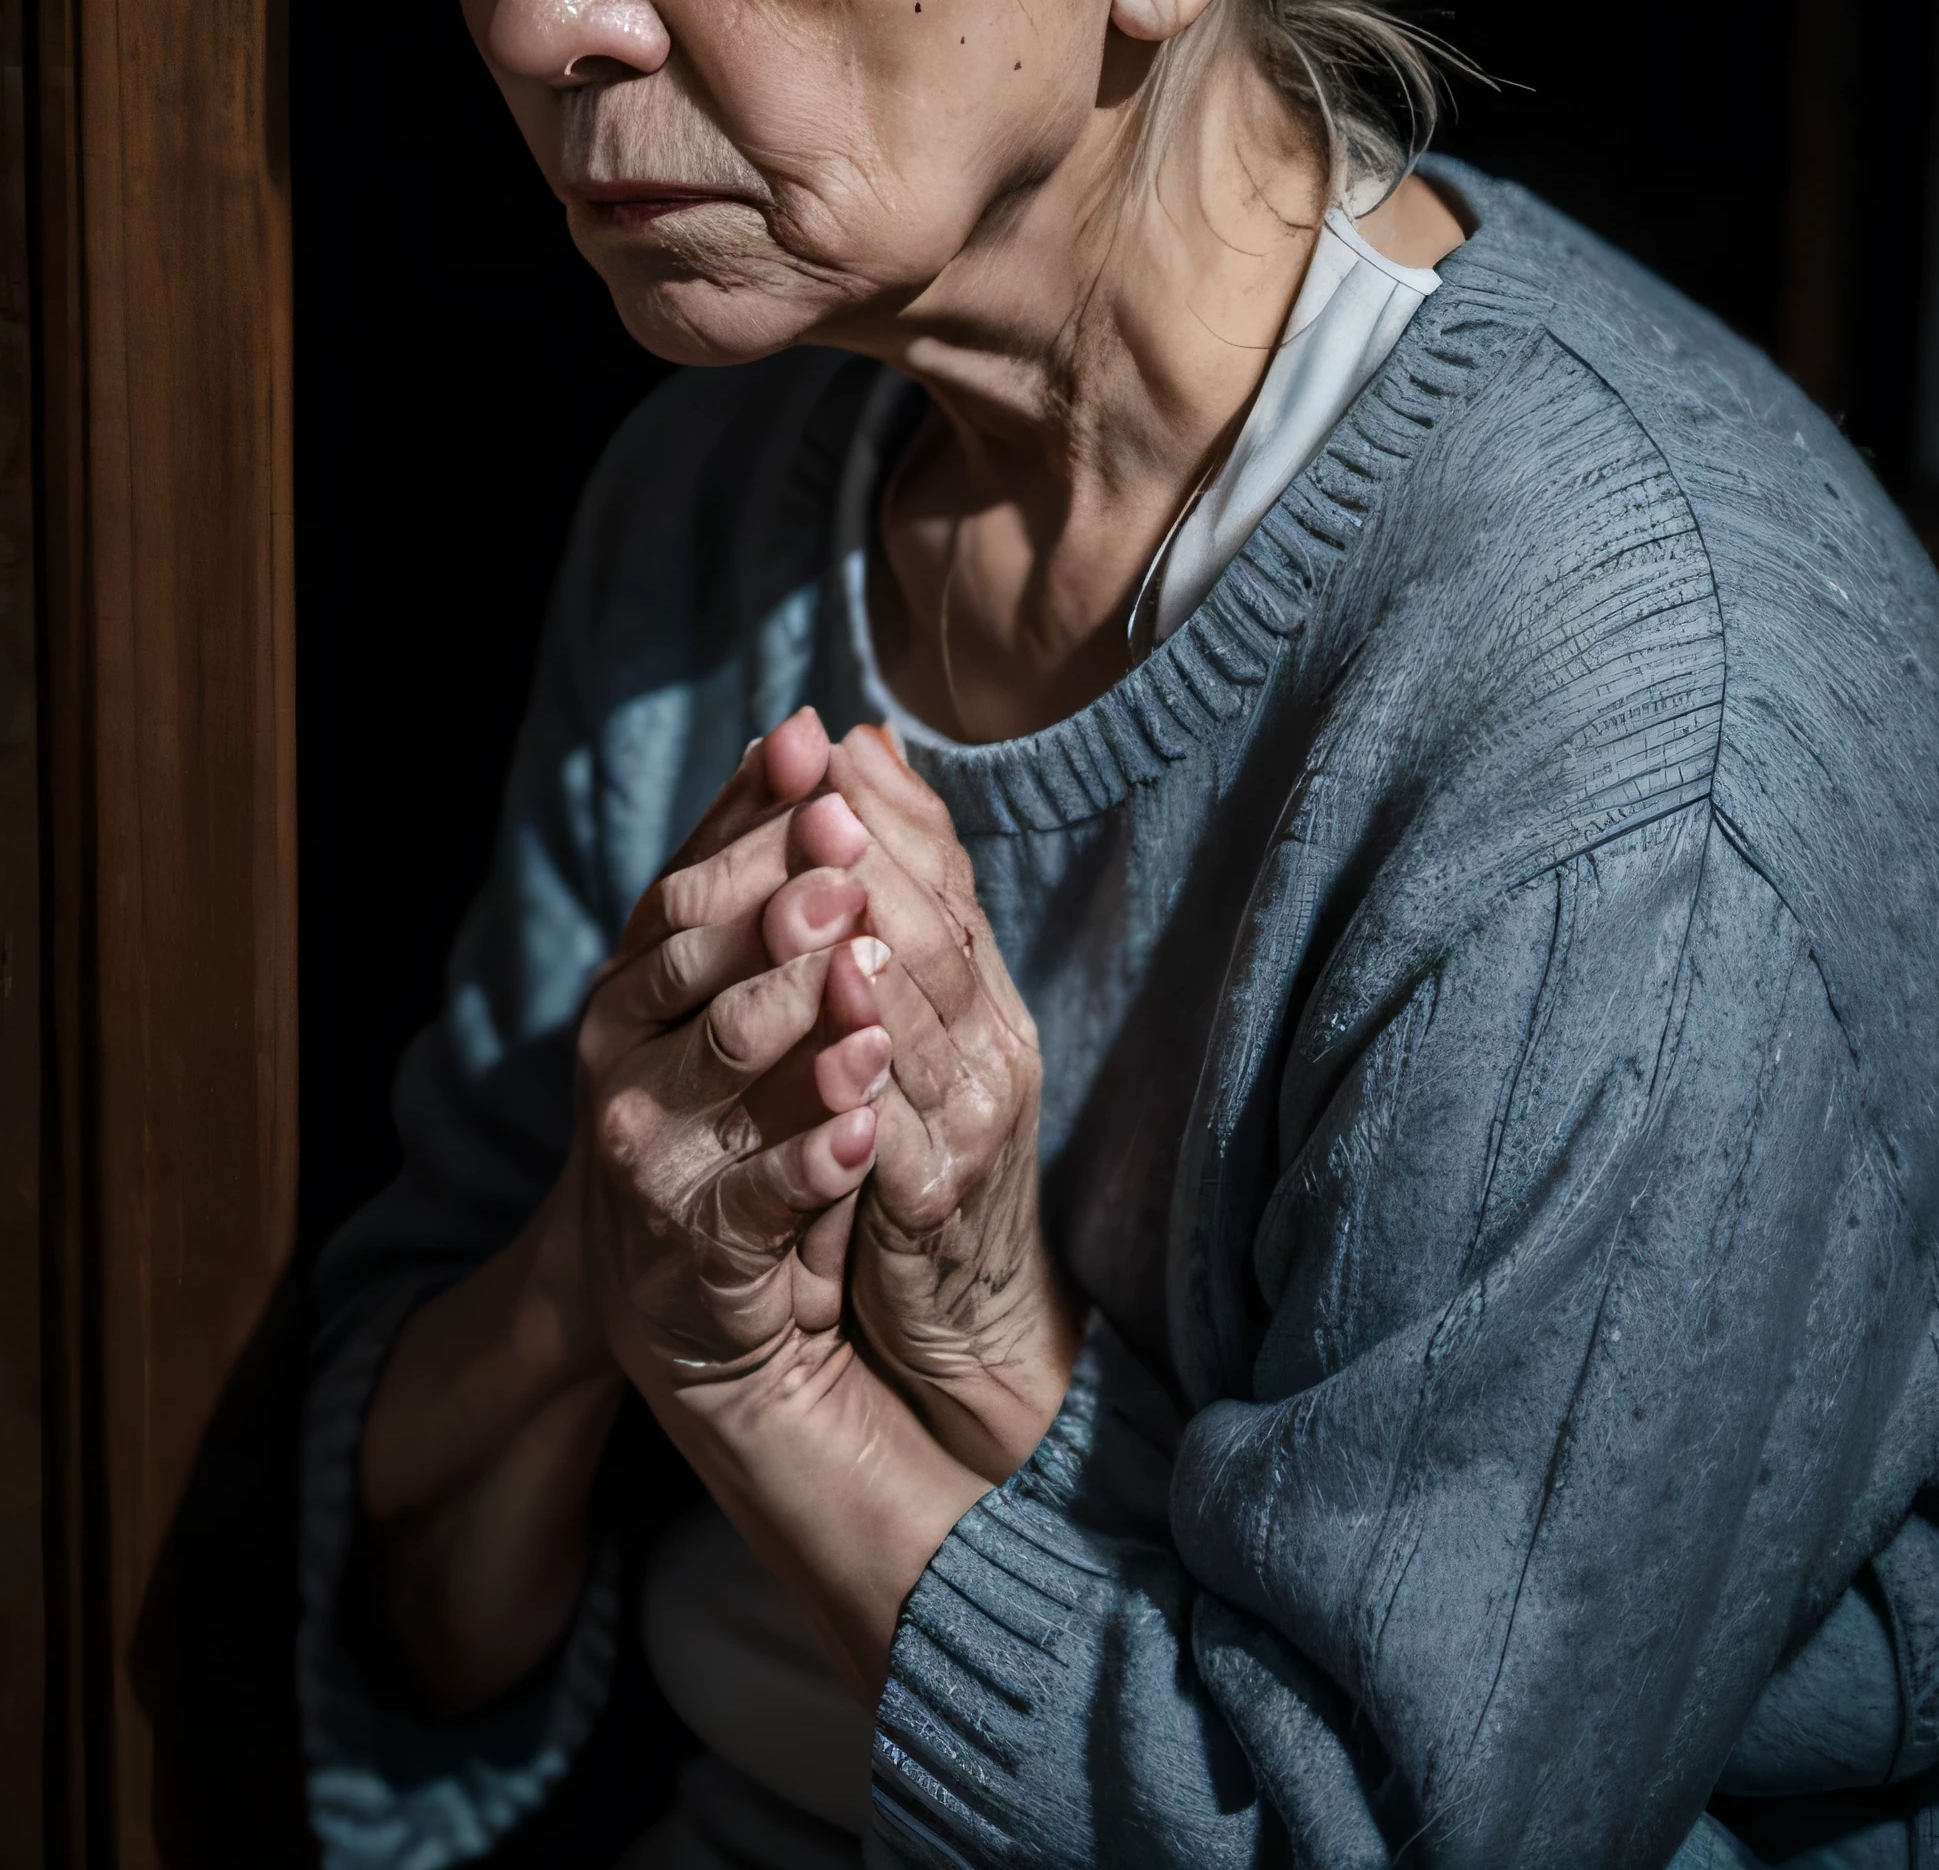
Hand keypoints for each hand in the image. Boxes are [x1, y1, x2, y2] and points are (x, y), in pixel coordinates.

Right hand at [572, 711, 893, 1405]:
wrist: (675, 1295)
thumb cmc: (720, 1108)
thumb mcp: (732, 980)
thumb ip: (762, 863)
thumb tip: (814, 730)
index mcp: (636, 977)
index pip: (688, 882)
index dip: (755, 824)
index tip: (820, 769)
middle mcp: (622, 1047)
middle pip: (697, 959)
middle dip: (777, 909)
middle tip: (846, 871)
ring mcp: (649, 1144)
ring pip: (726, 1062)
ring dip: (800, 1019)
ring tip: (865, 985)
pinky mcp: (693, 1239)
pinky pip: (758, 1193)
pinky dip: (810, 1159)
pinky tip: (863, 1130)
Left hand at [767, 724, 1082, 1481]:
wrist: (962, 1320)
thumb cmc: (918, 1150)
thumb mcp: (907, 1024)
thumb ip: (891, 906)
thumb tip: (858, 752)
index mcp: (982, 988)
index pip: (947, 873)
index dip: (890, 808)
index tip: (829, 743)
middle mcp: (994, 1038)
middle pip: (941, 926)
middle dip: (875, 857)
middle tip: (820, 795)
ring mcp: (975, 1118)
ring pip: (928, 1013)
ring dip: (877, 945)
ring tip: (825, 885)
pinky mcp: (940, 1200)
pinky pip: (905, 1124)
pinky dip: (869, 1071)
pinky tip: (834, 1030)